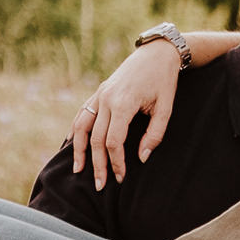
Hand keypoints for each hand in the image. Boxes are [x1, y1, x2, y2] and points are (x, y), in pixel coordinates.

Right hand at [70, 41, 181, 189]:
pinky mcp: (98, 92)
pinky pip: (82, 114)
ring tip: (78, 170)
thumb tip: (142, 158)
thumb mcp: (166, 108)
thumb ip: (154, 135)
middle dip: (97, 164)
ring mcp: (99, 95)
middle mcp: (106, 99)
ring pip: (82, 127)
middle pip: (96, 139)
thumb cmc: (163, 81)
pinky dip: (76, 131)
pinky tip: (74, 144)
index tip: (122, 177)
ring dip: (79, 150)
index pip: (113, 141)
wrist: (156, 53)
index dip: (116, 162)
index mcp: (123, 103)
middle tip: (100, 185)